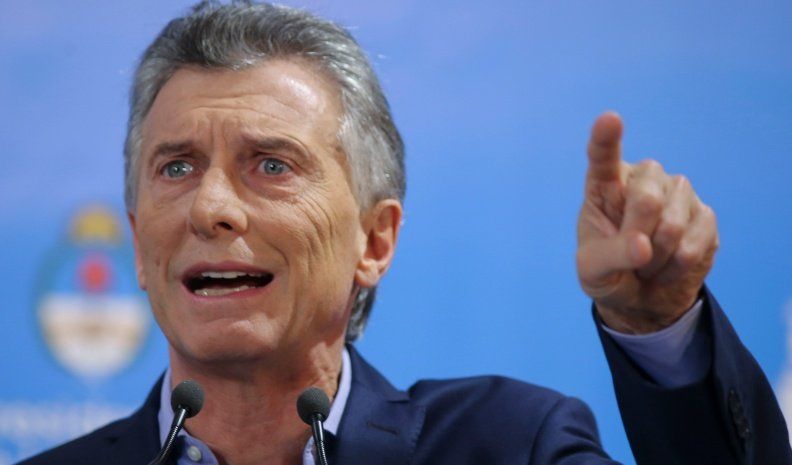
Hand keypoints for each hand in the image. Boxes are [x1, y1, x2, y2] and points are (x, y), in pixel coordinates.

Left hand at [576, 112, 718, 333]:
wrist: (641, 296)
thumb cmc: (608, 273)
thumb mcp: (592, 271)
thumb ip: (610, 255)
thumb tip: (643, 245)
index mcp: (605, 184)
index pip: (603, 156)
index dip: (606, 138)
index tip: (609, 119)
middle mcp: (643, 179)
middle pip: (646, 200)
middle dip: (636, 238)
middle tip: (630, 255)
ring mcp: (677, 193)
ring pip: (671, 226)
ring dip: (655, 258)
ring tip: (646, 263)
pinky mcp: (705, 215)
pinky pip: (692, 246)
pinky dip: (675, 267)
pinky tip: (667, 267)